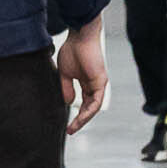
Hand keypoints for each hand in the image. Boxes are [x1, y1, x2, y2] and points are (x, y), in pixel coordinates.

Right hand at [56, 19, 108, 133]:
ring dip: (84, 119)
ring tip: (74, 127)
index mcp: (86, 83)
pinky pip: (97, 101)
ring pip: (94, 107)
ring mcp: (99, 84)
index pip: (84, 103)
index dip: (76, 115)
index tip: (67, 126)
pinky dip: (89, 111)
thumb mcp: (65, 74)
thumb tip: (69, 103)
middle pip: (90, 108)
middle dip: (80, 121)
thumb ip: (67, 88)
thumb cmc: (72, 50)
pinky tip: (81, 118)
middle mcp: (94, 85)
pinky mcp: (101, 81)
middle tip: (70, 130)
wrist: (80, 37)